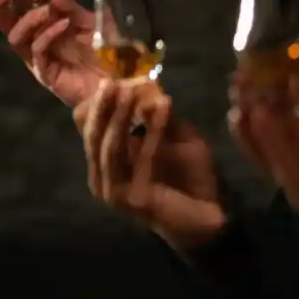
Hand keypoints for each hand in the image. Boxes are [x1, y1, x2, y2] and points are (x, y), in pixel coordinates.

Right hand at [0, 0, 103, 107]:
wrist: (122, 82)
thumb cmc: (104, 52)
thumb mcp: (87, 21)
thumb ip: (68, 5)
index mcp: (41, 30)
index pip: (15, 10)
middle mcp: (35, 45)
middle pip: (7, 25)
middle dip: (2, 4)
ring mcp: (39, 61)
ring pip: (15, 39)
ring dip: (28, 19)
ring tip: (45, 9)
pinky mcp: (47, 76)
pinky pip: (38, 52)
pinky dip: (47, 34)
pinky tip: (63, 24)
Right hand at [75, 80, 227, 249]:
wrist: (211, 218)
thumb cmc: (191, 177)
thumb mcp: (173, 138)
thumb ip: (155, 117)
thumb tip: (142, 88)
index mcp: (104, 164)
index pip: (86, 129)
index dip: (96, 104)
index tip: (112, 80)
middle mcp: (101, 179)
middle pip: (92, 136)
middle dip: (102, 107)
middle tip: (112, 82)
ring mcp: (114, 192)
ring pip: (110, 147)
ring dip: (120, 116)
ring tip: (132, 91)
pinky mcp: (133, 199)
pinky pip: (141, 158)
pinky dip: (153, 131)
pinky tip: (165, 108)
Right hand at [229, 81, 298, 283]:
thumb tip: (298, 86)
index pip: (295, 113)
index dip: (276, 94)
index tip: (259, 71)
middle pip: (276, 129)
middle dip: (257, 105)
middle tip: (238, 83)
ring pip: (270, 148)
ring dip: (253, 124)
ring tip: (239, 98)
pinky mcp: (298, 195)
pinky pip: (279, 167)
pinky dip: (266, 144)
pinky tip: (255, 119)